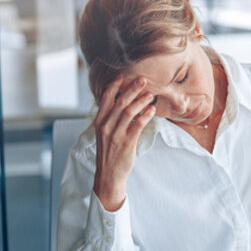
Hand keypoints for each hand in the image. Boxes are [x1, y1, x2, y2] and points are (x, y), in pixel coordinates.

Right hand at [92, 75, 156, 210]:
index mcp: (99, 121)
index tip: (123, 76)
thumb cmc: (109, 152)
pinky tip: (152, 110)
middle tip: (143, 80)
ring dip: (141, 101)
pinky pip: (137, 125)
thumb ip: (110, 118)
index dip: (114, 86)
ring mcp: (115, 134)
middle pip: (120, 102)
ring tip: (151, 95)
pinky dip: (146, 115)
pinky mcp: (126, 143)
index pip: (105, 99)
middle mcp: (105, 126)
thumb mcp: (104, 133)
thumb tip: (122, 103)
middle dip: (132, 89)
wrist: (108, 174)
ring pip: (129, 111)